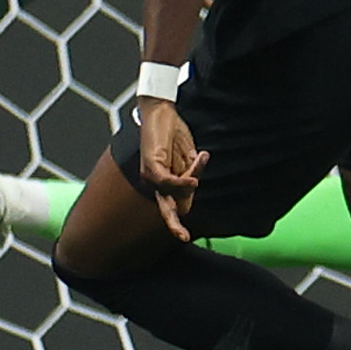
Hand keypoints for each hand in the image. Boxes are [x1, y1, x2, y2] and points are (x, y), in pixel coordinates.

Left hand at [136, 99, 208, 242]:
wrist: (161, 112)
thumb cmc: (173, 133)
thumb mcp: (188, 158)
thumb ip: (191, 175)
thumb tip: (193, 189)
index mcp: (163, 181)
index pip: (173, 205)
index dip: (186, 208)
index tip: (185, 235)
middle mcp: (154, 182)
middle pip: (166, 209)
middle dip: (174, 225)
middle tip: (183, 237)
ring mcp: (151, 175)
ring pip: (176, 190)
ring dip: (193, 176)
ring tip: (199, 156)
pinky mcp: (150, 166)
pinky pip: (169, 182)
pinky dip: (183, 181)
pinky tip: (193, 178)